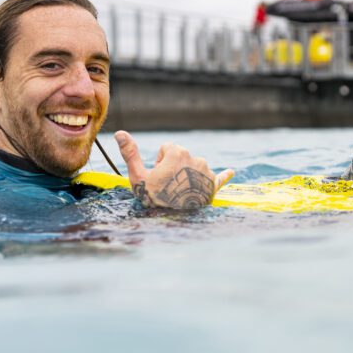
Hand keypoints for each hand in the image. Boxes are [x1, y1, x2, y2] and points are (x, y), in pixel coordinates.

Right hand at [115, 131, 234, 209]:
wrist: (173, 219)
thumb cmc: (154, 196)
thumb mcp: (138, 176)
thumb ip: (130, 153)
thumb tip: (120, 133)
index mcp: (178, 152)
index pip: (166, 148)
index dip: (159, 161)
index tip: (158, 174)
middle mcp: (196, 158)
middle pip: (180, 156)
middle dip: (173, 167)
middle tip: (167, 185)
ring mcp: (207, 171)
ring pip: (193, 166)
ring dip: (186, 175)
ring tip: (180, 191)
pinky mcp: (213, 185)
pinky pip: (219, 177)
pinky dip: (222, 176)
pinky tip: (231, 172)